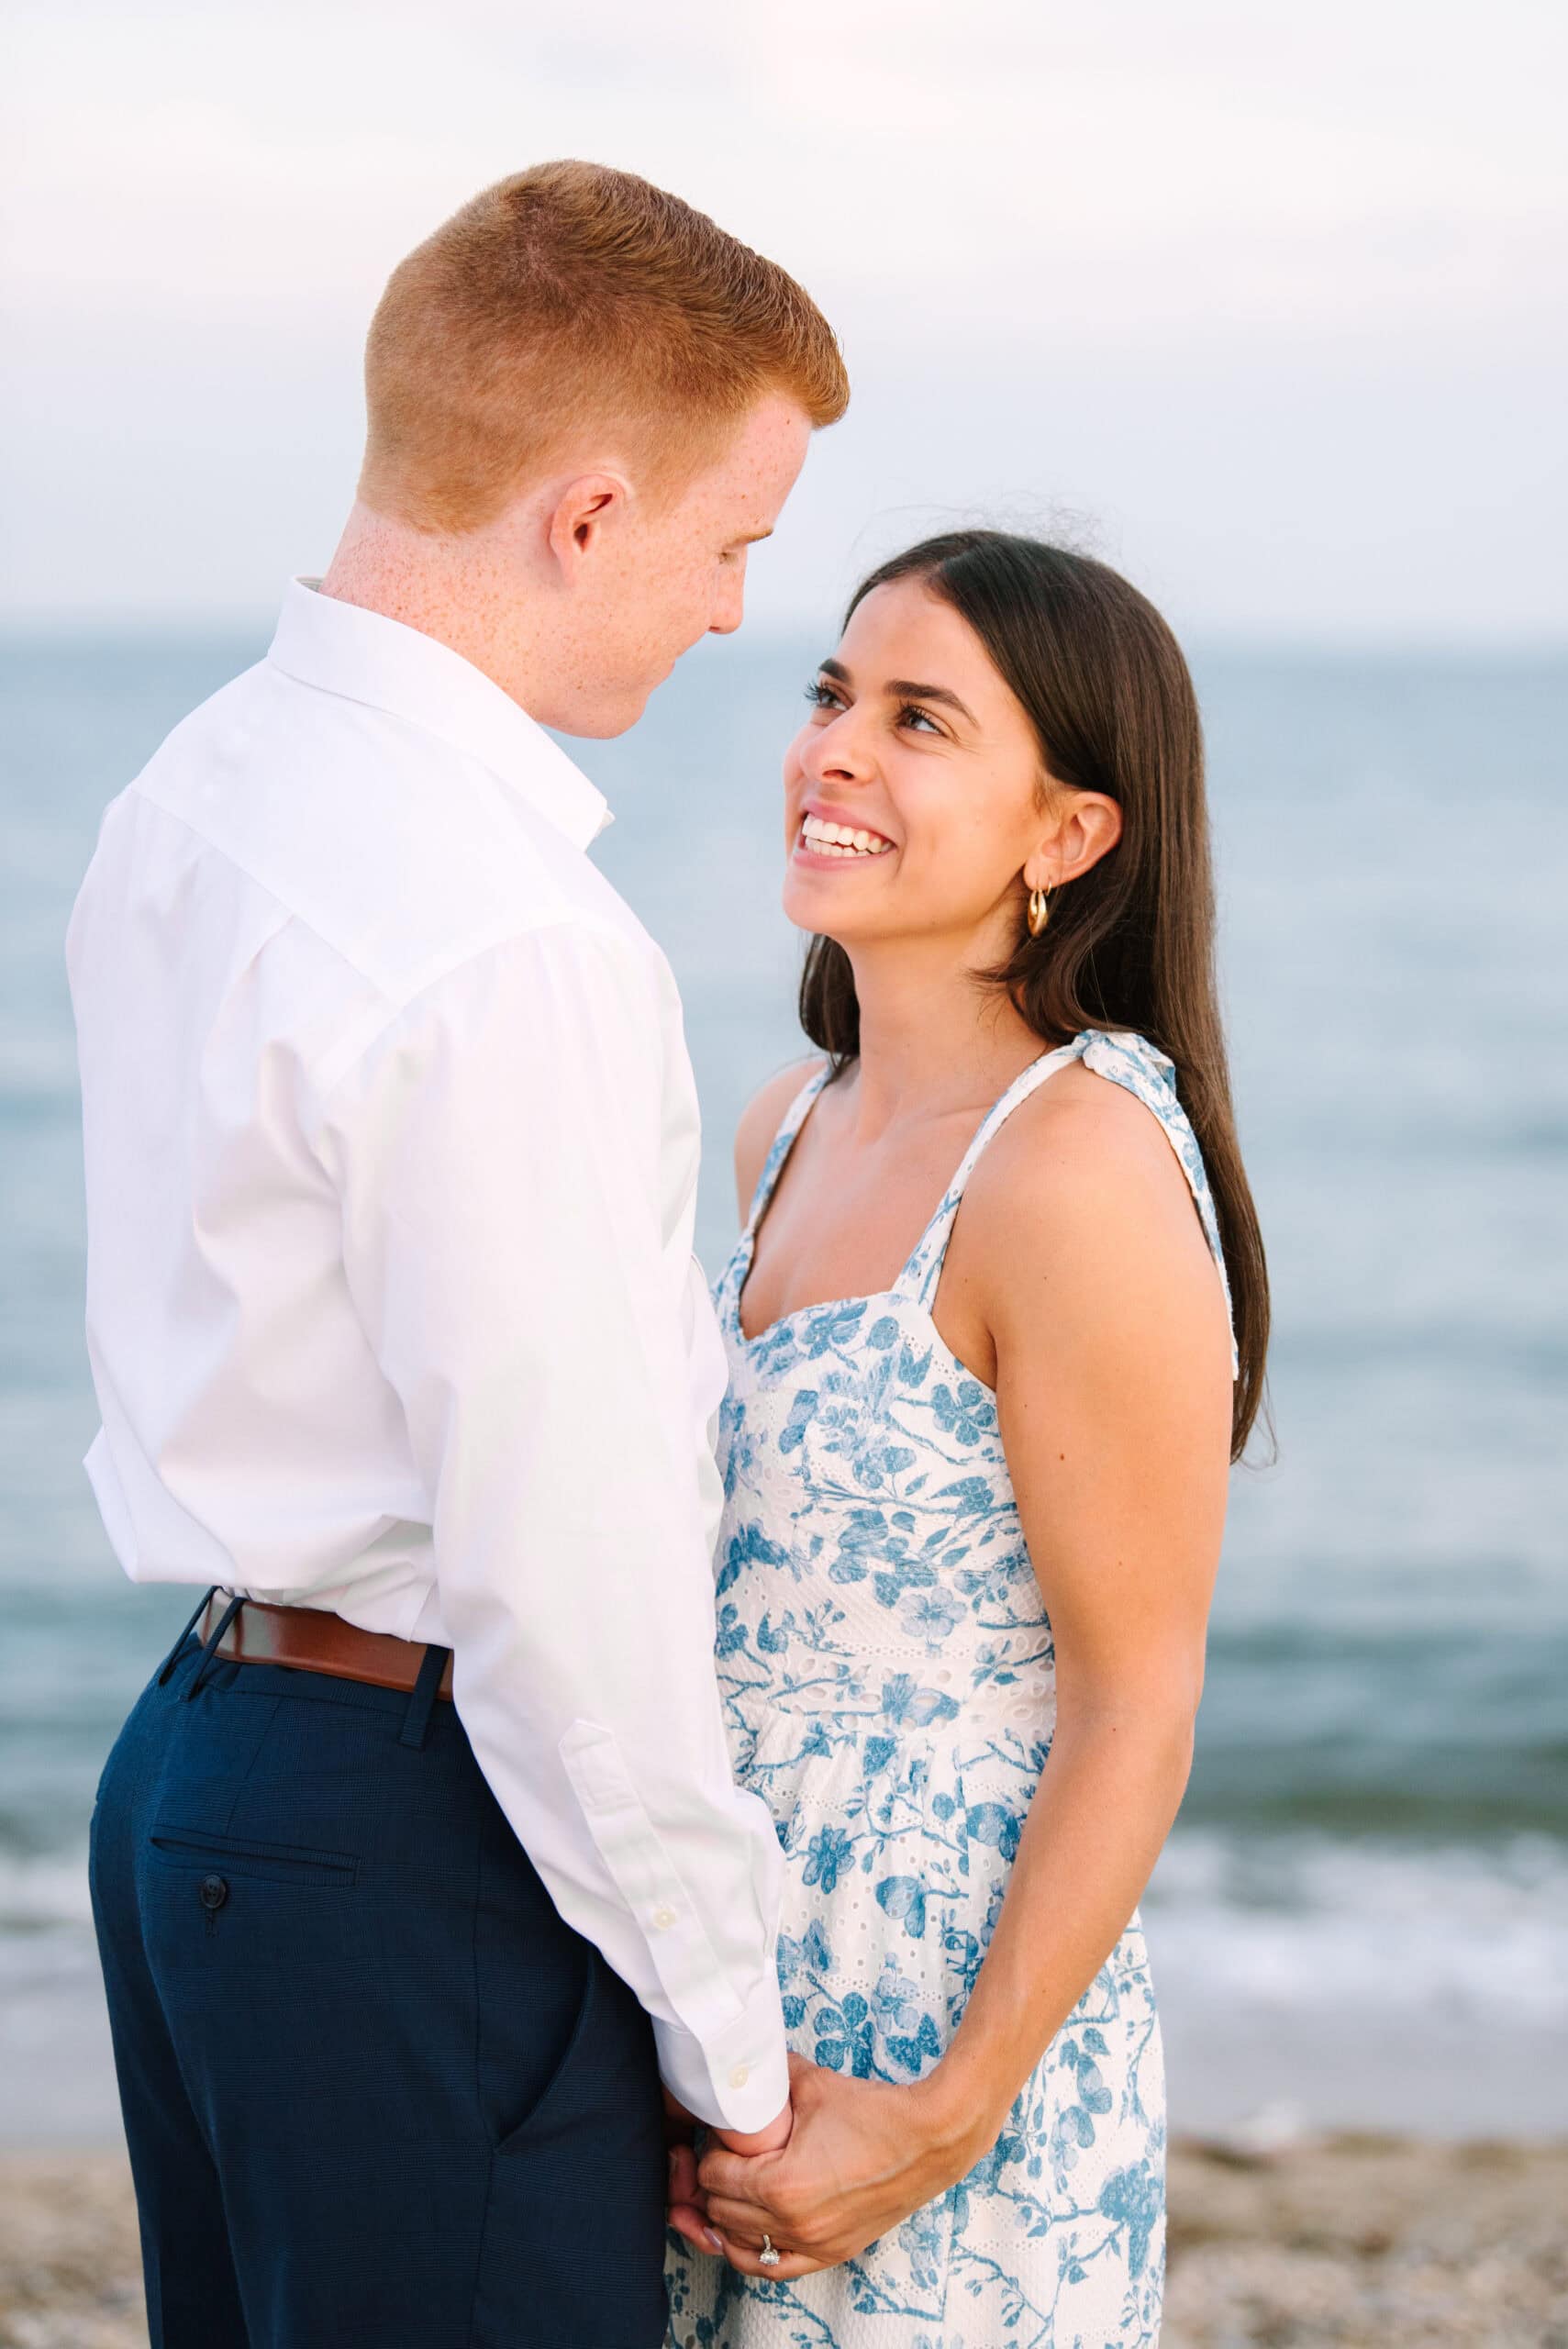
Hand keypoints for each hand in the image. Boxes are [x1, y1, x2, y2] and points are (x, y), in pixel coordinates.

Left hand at [693, 2052, 989, 2280]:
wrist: (929, 2140)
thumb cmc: (874, 2112)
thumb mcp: (812, 2083)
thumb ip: (768, 2077)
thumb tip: (742, 2068)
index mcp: (782, 2185)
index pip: (713, 2177)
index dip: (712, 2151)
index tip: (724, 2136)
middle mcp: (794, 2224)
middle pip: (720, 2211)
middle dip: (716, 2181)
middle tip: (728, 2155)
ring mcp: (814, 2245)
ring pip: (740, 2244)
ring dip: (730, 2215)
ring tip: (736, 2187)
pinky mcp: (831, 2254)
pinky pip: (773, 2268)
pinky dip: (753, 2250)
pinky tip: (751, 2227)